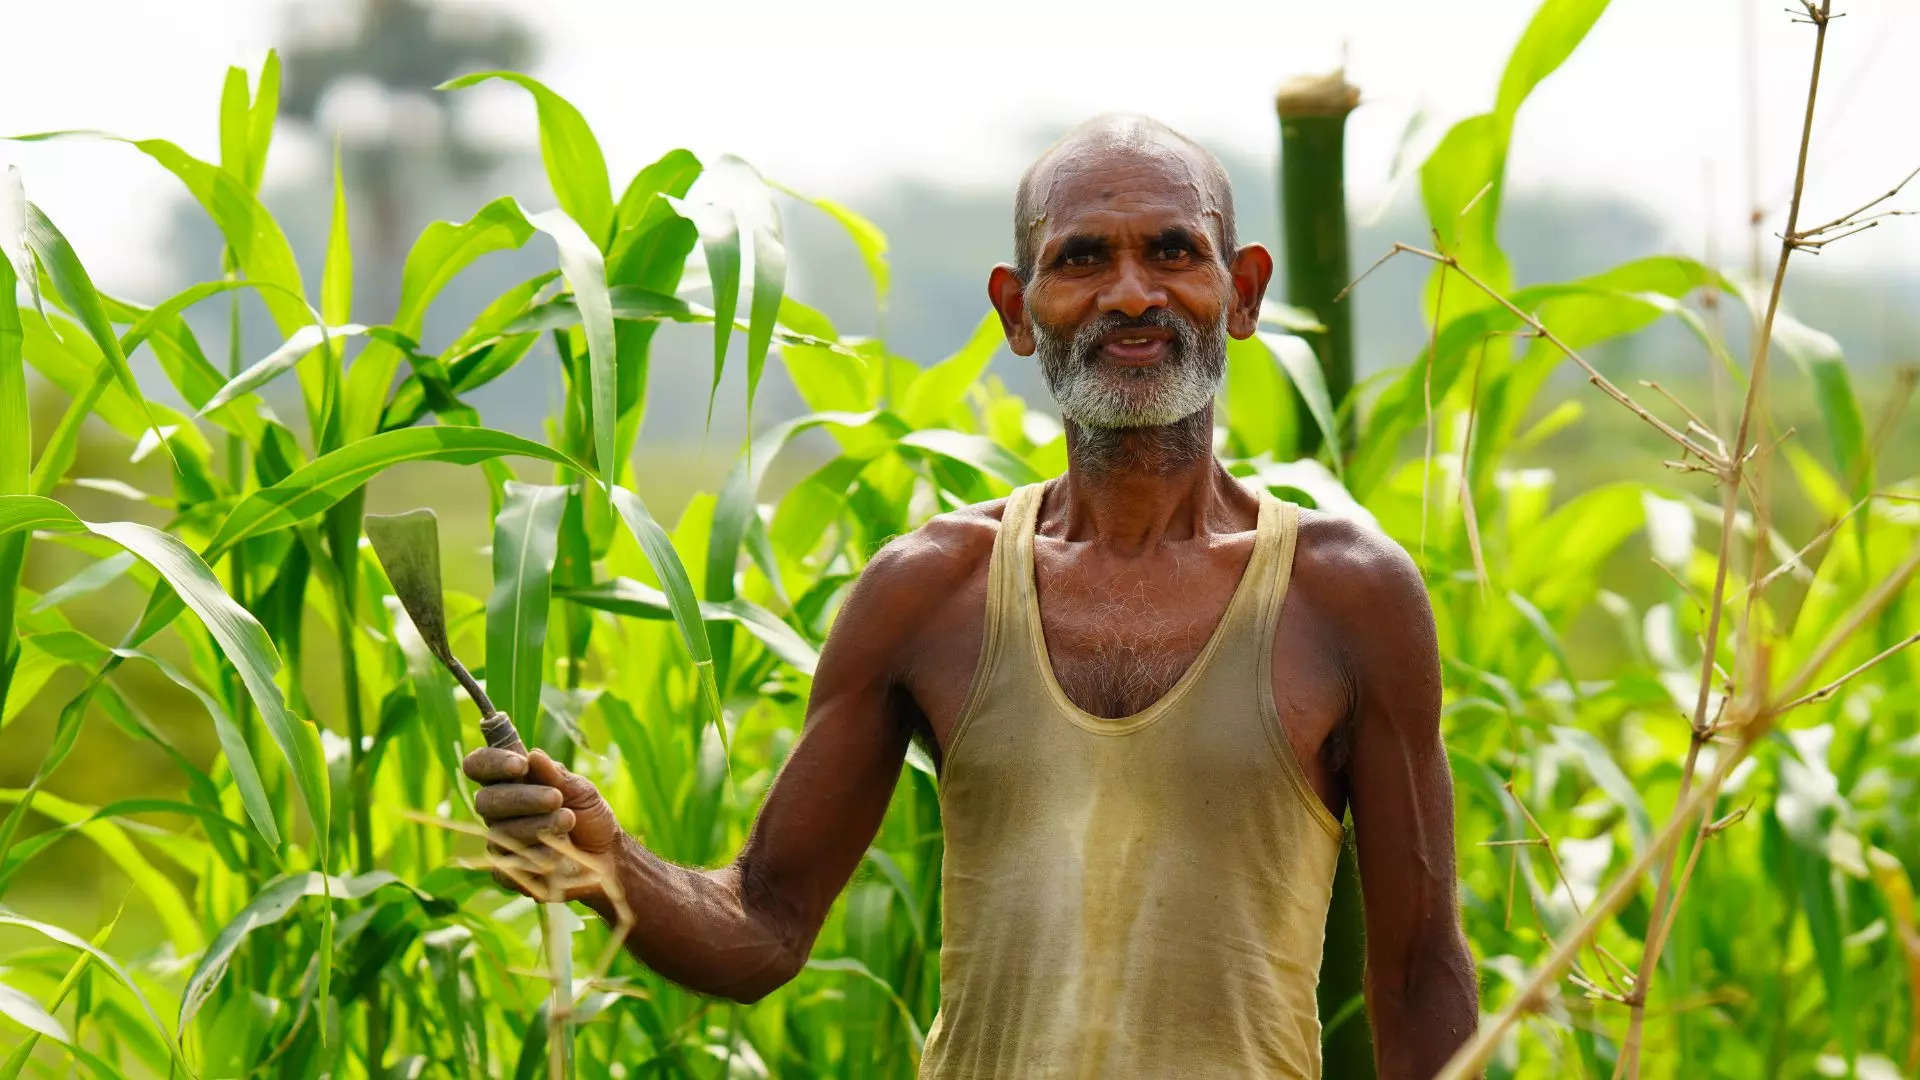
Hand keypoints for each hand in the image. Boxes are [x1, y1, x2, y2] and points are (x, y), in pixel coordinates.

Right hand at [462, 746, 627, 907]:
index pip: (480, 766)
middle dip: (521, 798)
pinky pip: (508, 865)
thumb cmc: (590, 816)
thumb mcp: (581, 790)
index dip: (491, 763)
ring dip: (537, 825)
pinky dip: (538, 855)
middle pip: (485, 801)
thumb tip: (533, 755)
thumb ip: (556, 775)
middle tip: (556, 798)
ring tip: (568, 821)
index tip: (520, 764)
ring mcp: (500, 843)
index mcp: (511, 783)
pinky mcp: (508, 874)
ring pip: (499, 832)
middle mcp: (499, 812)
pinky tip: (559, 852)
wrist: (607, 856)